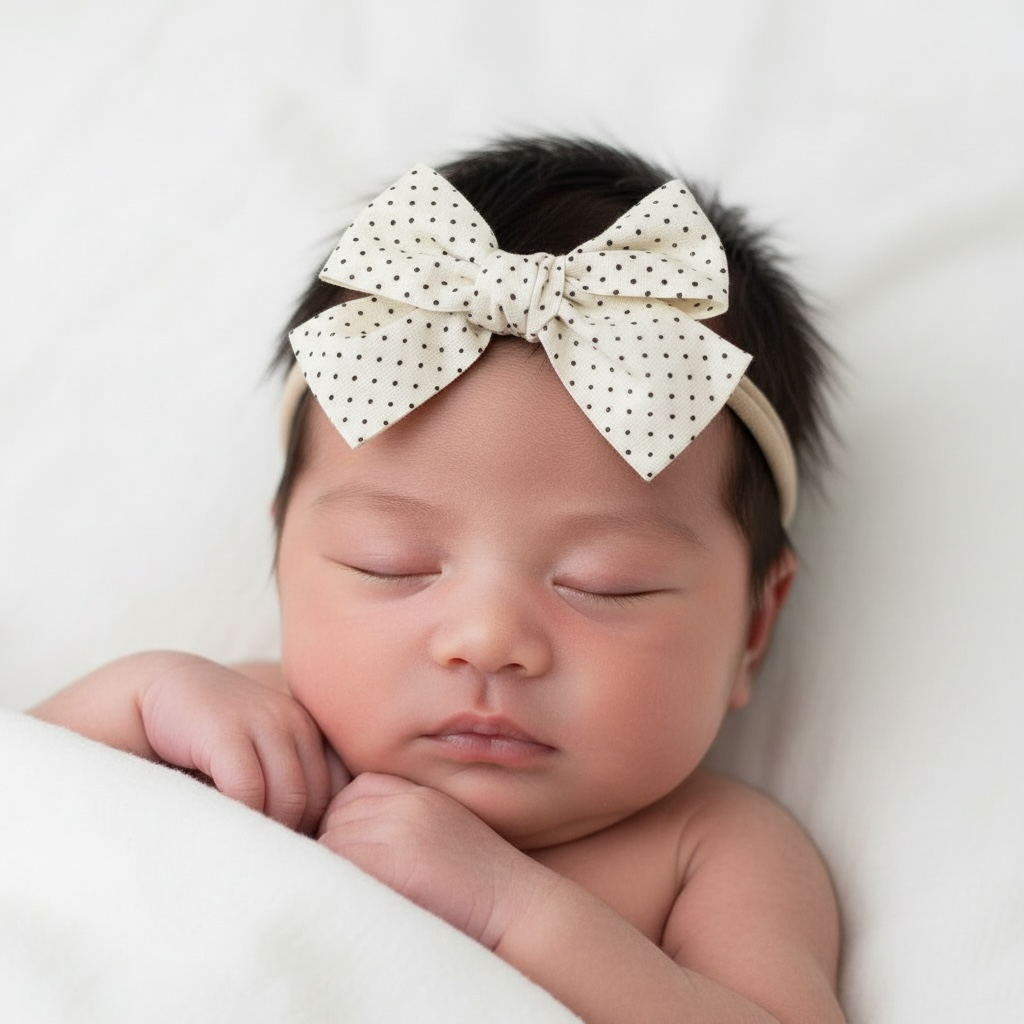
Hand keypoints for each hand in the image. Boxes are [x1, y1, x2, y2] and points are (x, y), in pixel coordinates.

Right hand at [141, 656, 350, 833]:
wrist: (164, 692)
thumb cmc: (213, 741)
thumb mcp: (261, 757)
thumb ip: (286, 784)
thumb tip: (312, 843)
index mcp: (311, 730)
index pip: (338, 792)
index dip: (316, 827)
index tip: (285, 845)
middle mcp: (296, 721)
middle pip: (316, 800)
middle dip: (292, 835)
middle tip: (262, 857)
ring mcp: (264, 721)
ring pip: (288, 798)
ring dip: (267, 832)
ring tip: (243, 847)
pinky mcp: (227, 729)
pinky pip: (248, 789)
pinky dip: (240, 816)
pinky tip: (222, 826)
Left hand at [318, 773, 552, 947]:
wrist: (515, 909)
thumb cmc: (475, 886)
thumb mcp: (436, 834)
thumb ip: (396, 826)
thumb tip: (336, 846)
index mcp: (414, 792)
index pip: (348, 800)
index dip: (346, 835)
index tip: (358, 866)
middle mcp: (403, 802)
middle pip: (335, 821)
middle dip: (338, 855)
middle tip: (356, 890)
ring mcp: (396, 828)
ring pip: (330, 846)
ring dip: (335, 876)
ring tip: (361, 903)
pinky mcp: (388, 860)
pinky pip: (336, 868)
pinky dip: (338, 890)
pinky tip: (360, 909)